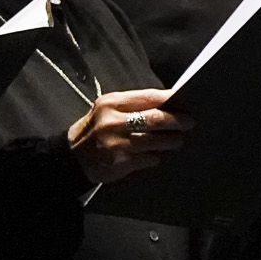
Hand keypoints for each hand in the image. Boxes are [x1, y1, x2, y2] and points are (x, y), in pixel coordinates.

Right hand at [67, 88, 184, 183]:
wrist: (71, 156)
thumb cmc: (96, 129)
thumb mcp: (107, 110)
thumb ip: (132, 106)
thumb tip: (168, 104)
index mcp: (111, 103)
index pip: (148, 97)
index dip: (170, 99)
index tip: (185, 100)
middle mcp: (113, 121)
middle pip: (155, 118)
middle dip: (177, 121)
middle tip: (190, 122)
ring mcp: (116, 143)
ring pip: (154, 140)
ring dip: (171, 141)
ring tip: (178, 141)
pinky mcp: (119, 162)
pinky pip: (147, 159)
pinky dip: (156, 157)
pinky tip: (158, 156)